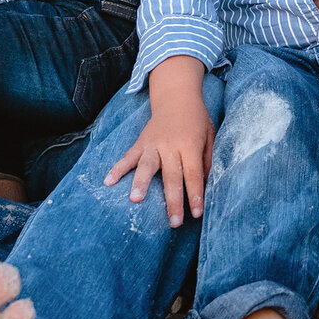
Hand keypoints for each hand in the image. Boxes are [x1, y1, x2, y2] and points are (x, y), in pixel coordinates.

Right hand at [105, 55, 212, 225]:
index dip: (195, 194)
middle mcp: (170, 145)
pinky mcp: (141, 142)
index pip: (193, 174)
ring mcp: (153, 144)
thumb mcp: (210, 136)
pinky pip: (128, 157)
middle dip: (173, 200)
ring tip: (135, 200)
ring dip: (141, 183)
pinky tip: (107, 182)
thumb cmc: (197, 120)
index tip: (196, 213)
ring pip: (147, 165)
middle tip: (174, 222)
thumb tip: (206, 185)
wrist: (177, 96)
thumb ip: (207, 160)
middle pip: (171, 176)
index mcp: (190, 145)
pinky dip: (117, 169)